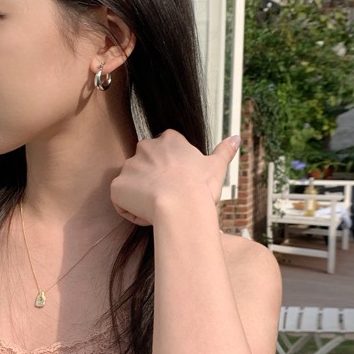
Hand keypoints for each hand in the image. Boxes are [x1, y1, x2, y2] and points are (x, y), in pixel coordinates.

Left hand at [110, 130, 240, 226]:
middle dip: (154, 184)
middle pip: (146, 169)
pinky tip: (148, 215)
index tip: (180, 186)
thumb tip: (236, 138)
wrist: (181, 205)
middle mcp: (145, 147)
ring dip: (142, 198)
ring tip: (160, 209)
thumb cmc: (200, 186)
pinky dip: (132, 211)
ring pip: (133, 186)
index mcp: (168, 140)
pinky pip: (121, 202)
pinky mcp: (117, 185)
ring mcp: (128, 166)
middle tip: (170, 198)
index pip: (164, 155)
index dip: (170, 174)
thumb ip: (224, 151)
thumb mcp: (216, 166)